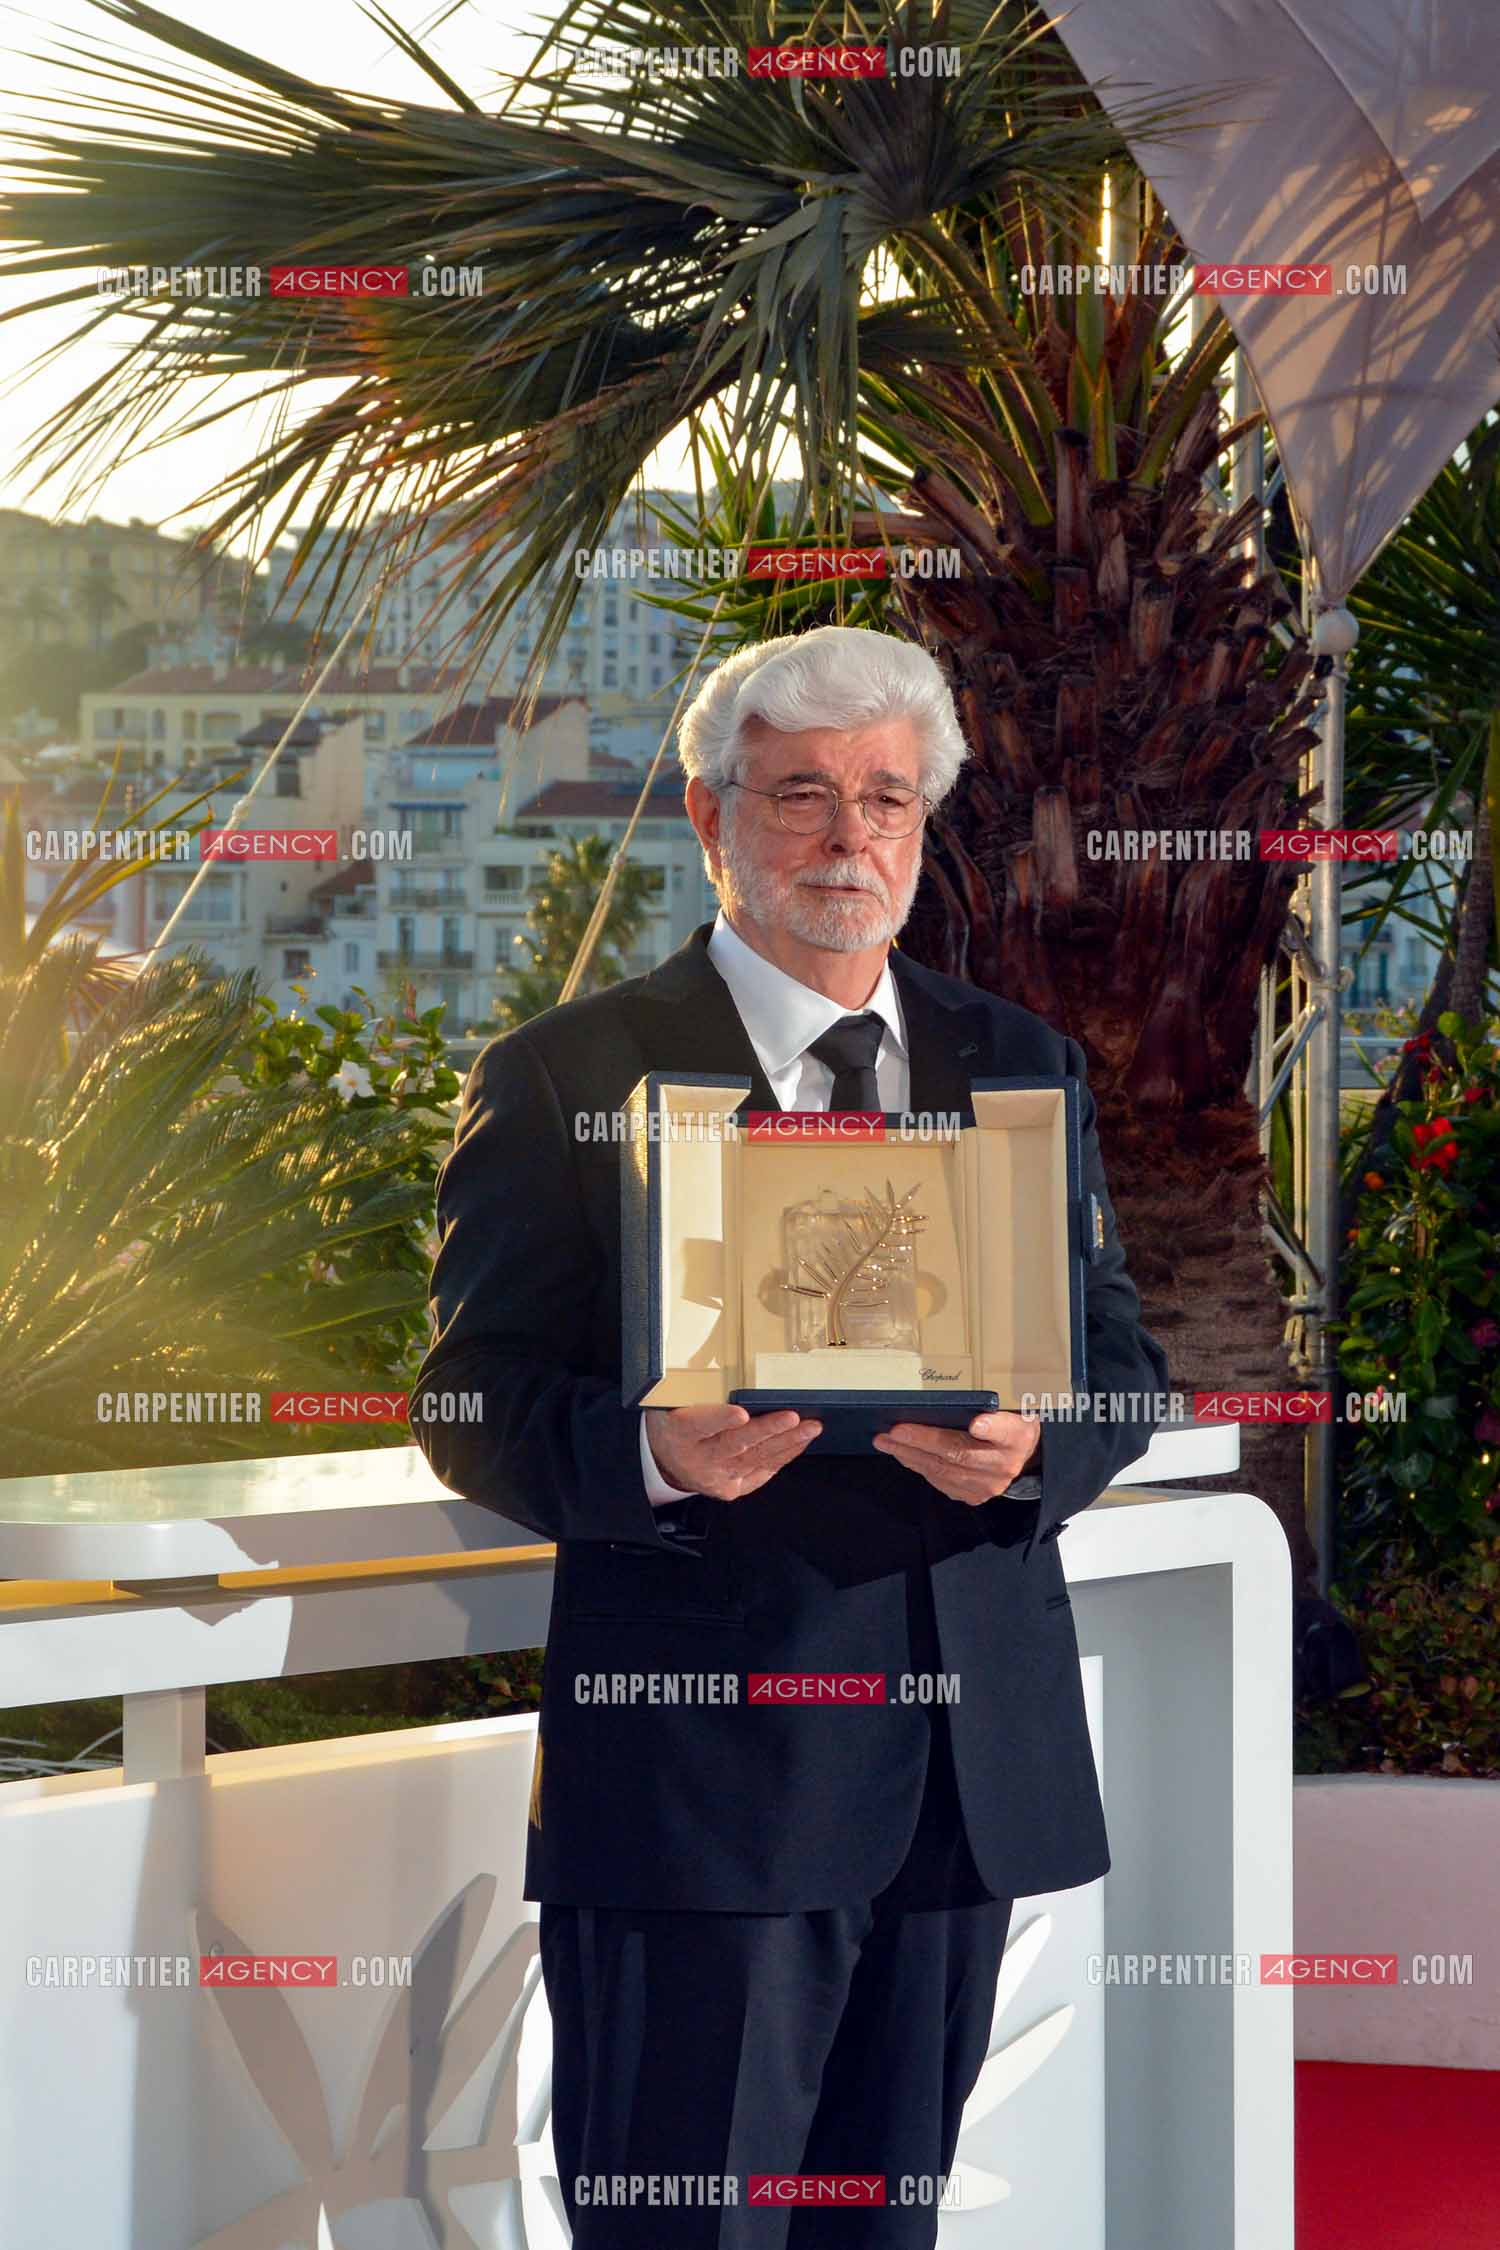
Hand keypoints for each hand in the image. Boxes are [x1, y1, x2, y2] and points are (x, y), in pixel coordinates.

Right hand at [644, 1403, 822, 1500]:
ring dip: (786, 1442)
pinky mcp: (731, 1488)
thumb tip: (726, 1363)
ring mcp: (716, 1477)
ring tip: (810, 1427)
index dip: (721, 1420)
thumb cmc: (676, 1424)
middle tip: (792, 1417)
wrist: (666, 1463)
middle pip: (736, 1444)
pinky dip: (783, 1456)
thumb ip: (693, 1392)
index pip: (700, 1425)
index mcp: (680, 1433)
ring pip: (755, 1458)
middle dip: (767, 1430)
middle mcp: (698, 1459)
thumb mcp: (670, 1404)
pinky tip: (800, 1442)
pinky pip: (762, 1471)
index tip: (741, 1413)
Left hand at [871, 1408, 1040, 1506]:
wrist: (1020, 1455)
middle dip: (923, 1441)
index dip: (991, 1428)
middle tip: (895, 1431)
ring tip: (886, 1441)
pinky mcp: (973, 1496)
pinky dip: (917, 1465)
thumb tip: (952, 1404)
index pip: (1006, 1431)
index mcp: (1018, 1436)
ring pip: (944, 1470)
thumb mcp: (1008, 1406)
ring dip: (910, 1454)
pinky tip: (901, 1453)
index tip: (976, 1423)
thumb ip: (988, 1404)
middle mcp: (1005, 1465)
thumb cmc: (1005, 1422)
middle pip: (960, 1454)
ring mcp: (988, 1485)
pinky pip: (940, 1481)